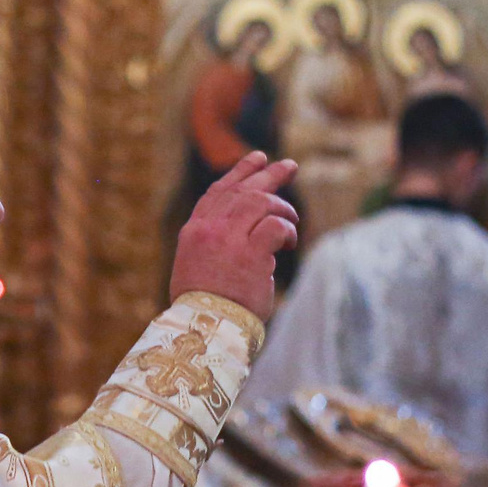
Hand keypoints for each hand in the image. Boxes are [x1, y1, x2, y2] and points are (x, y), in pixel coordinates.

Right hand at [170, 152, 298, 321]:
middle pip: (243, 190)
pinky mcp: (251, 254)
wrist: (205, 327)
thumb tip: (246, 232)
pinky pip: (275, 226)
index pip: (218, 191)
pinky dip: (286, 230)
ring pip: (261, 202)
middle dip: (269, 175)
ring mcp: (229, 239)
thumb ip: (215, 243)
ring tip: (293, 219)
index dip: (240, 172)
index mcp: (194, 231)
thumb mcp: (196, 265)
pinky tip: (289, 241)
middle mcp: (210, 229)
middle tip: (290, 165)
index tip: (257, 159)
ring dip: (283, 208)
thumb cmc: (204, 305)